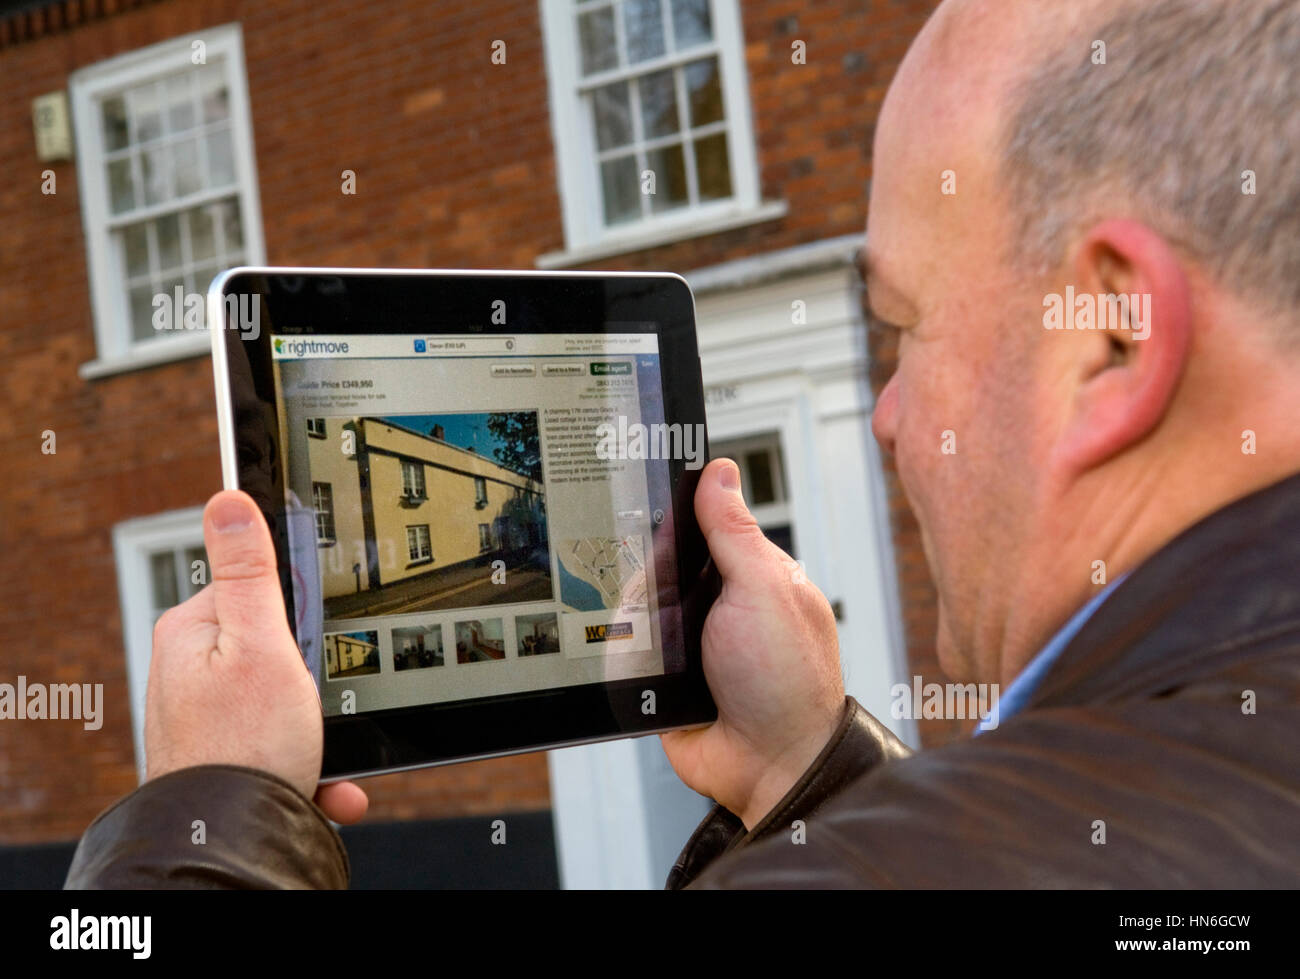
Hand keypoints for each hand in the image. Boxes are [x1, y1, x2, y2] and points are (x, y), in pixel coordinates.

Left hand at [146, 490, 367, 824]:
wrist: (231, 840)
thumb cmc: (243, 746)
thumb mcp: (262, 643)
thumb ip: (250, 570)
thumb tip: (230, 498)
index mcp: (191, 630)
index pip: (260, 589)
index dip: (301, 612)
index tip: (315, 639)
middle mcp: (192, 670)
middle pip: (280, 644)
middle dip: (316, 676)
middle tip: (319, 699)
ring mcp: (210, 715)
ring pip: (288, 699)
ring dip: (320, 725)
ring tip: (325, 749)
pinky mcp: (230, 753)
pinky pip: (284, 743)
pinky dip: (312, 761)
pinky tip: (324, 780)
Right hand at [661, 459, 844, 829]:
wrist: (771, 767)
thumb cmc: (788, 681)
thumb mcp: (762, 589)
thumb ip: (734, 531)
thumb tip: (717, 472)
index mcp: (750, 573)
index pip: (697, 524)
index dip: (670, 514)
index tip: (641, 499)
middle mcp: (717, 604)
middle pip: (654, 564)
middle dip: (648, 576)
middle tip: (665, 598)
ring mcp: (688, 641)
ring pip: (633, 607)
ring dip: (638, 621)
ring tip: (663, 646)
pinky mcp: (662, 677)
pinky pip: (625, 652)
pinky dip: (626, 656)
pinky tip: (646, 667)